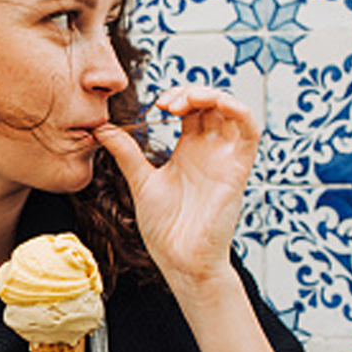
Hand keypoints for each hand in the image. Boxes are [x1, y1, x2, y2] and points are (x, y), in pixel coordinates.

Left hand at [93, 86, 260, 289]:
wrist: (180, 259)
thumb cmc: (164, 227)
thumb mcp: (140, 180)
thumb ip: (125, 153)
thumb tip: (101, 128)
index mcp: (189, 151)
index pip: (192, 109)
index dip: (178, 96)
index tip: (156, 104)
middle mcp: (210, 151)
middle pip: (212, 104)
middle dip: (191, 92)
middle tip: (166, 102)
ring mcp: (225, 158)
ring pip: (233, 111)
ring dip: (213, 95)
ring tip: (184, 102)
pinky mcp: (237, 169)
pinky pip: (250, 132)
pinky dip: (238, 110)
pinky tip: (216, 104)